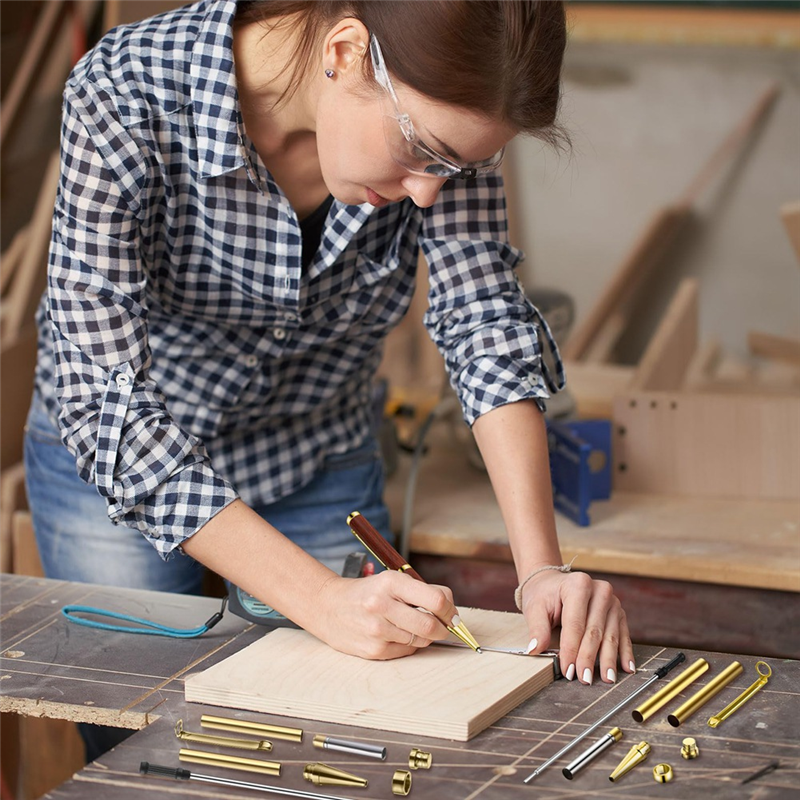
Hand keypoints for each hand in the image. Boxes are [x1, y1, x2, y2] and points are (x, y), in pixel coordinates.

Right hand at [313, 571, 456, 659]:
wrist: (328, 606)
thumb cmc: (367, 592)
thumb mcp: (392, 580)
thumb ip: (422, 591)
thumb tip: (451, 609)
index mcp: (391, 582)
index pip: (436, 600)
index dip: (450, 610)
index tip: (452, 615)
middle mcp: (382, 605)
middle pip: (431, 625)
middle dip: (443, 628)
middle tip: (443, 626)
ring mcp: (377, 630)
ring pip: (420, 640)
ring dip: (424, 635)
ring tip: (410, 625)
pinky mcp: (373, 650)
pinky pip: (406, 650)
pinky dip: (408, 644)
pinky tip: (396, 634)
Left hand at [521, 570, 633, 684]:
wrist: (553, 583)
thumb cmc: (544, 595)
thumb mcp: (535, 608)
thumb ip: (537, 629)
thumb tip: (535, 650)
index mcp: (578, 585)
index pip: (575, 624)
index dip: (571, 650)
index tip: (568, 671)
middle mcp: (599, 590)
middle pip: (594, 631)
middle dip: (589, 658)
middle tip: (585, 679)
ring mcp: (612, 601)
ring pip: (611, 636)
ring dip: (608, 659)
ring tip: (607, 679)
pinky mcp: (618, 612)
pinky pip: (623, 634)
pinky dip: (624, 653)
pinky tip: (627, 668)